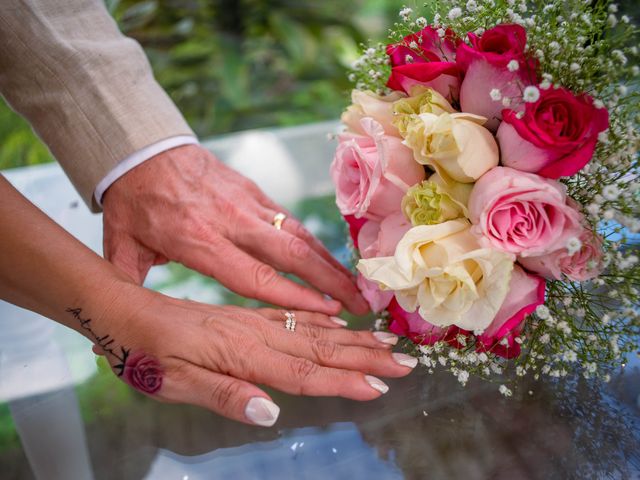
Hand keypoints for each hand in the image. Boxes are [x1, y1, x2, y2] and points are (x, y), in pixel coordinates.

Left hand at [93, 286, 415, 425]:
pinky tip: (336, 320)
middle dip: (363, 354)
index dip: (342, 379)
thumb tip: (269, 412)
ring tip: (385, 340)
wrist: (120, 306)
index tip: (379, 385)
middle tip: (403, 361)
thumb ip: (222, 394)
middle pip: (318, 343)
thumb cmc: (141, 350)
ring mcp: (251, 318)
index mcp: (239, 351)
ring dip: (351, 336)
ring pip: (311, 326)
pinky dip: (320, 319)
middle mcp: (253, 330)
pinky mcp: (244, 312)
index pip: (300, 369)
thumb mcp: (170, 381)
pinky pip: (292, 314)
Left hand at [102, 144, 367, 314]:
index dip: (293, 297)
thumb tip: (117, 333)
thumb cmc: (134, 202)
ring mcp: (248, 203)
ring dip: (332, 262)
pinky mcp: (255, 192)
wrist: (144, 148)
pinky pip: (292, 221)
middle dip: (331, 281)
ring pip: (300, 235)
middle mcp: (231, 222)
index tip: (327, 314)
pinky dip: (317, 243)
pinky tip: (332, 260)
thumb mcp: (123, 247)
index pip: (255, 276)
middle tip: (361, 304)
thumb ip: (129, 287)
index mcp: (197, 241)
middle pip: (292, 254)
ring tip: (359, 285)